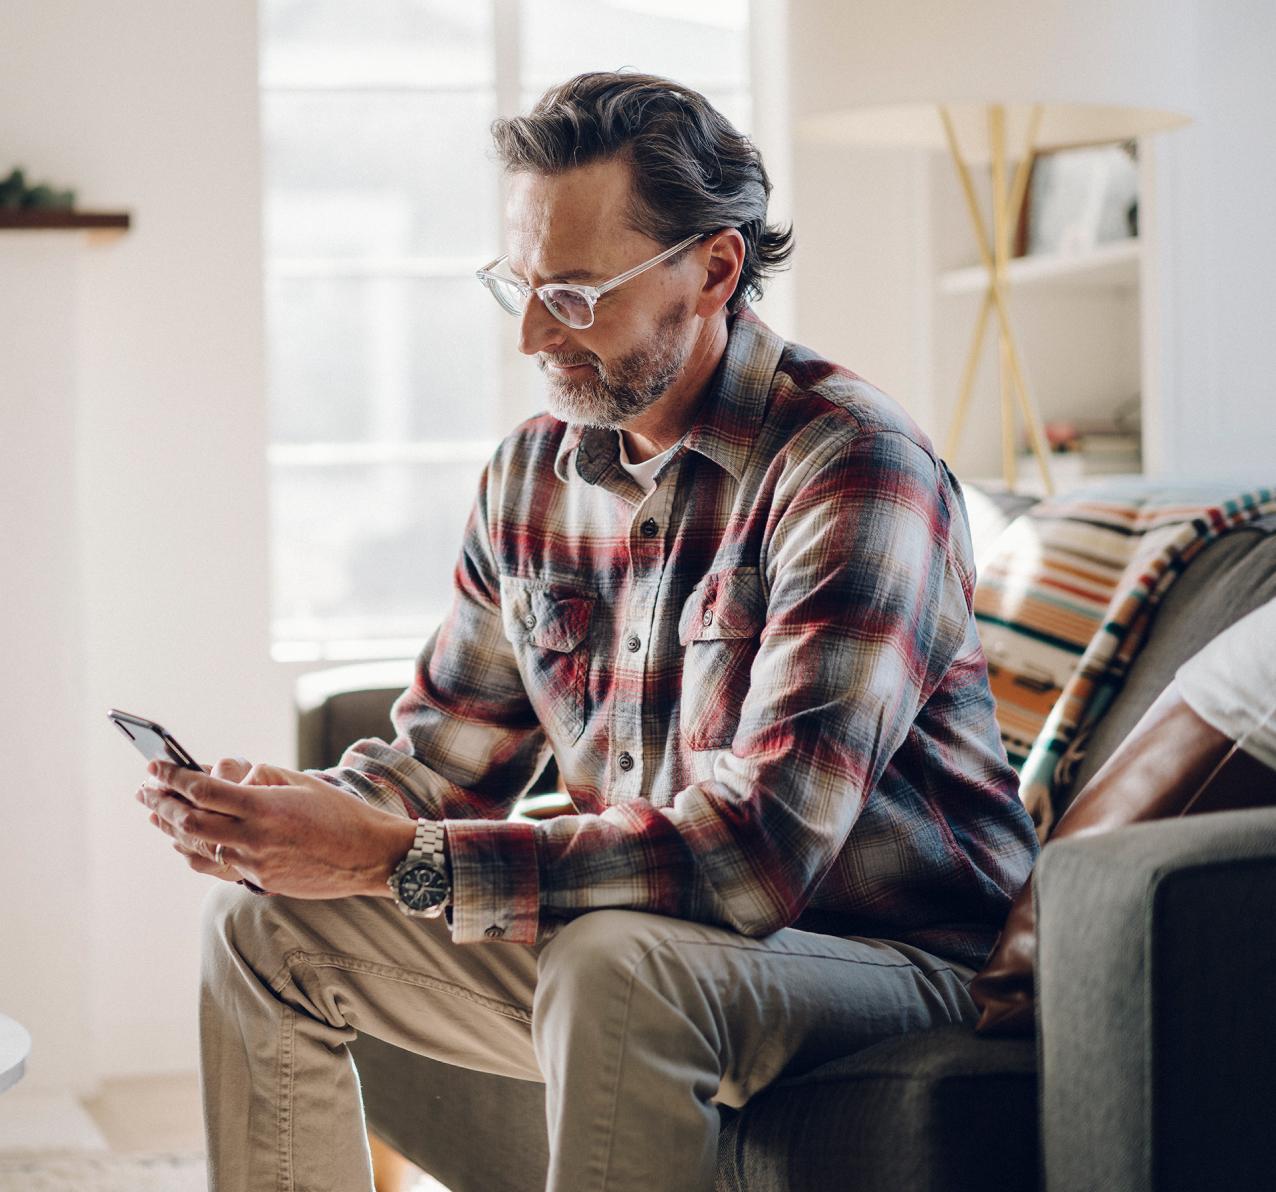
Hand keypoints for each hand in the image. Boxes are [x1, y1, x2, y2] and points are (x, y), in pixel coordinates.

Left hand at [138, 759, 416, 898]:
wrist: (368, 856)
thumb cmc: (340, 813)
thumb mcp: (301, 782)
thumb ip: (260, 777)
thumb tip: (227, 774)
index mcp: (264, 807)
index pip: (203, 790)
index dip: (173, 778)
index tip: (154, 768)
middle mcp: (253, 838)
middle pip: (190, 820)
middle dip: (161, 803)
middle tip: (145, 790)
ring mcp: (254, 864)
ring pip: (196, 847)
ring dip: (170, 829)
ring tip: (154, 814)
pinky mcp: (259, 880)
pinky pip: (214, 865)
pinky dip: (192, 851)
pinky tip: (182, 842)